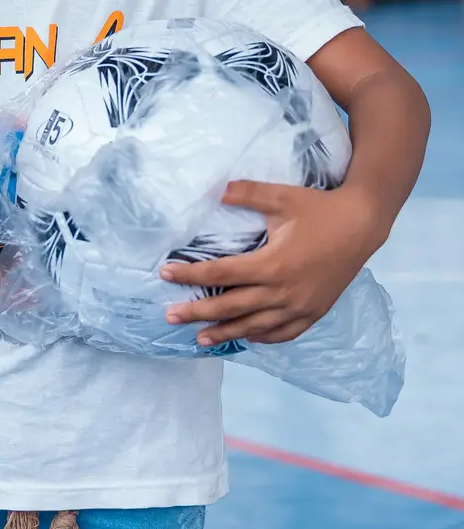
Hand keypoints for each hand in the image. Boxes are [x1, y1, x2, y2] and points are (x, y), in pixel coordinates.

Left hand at [160, 181, 380, 346]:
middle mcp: (283, 292)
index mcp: (271, 265)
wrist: (362, 225)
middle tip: (170, 316)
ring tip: (200, 338)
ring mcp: (299, 307)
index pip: (220, 275)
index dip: (190, 275)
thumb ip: (247, 193)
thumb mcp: (281, 197)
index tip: (166, 274)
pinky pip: (283, 333)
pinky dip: (261, 337)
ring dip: (225, 332)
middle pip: (231, 308)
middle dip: (197, 313)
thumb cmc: (319, 209)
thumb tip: (216, 190)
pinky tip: (246, 337)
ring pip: (255, 327)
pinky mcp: (313, 312)